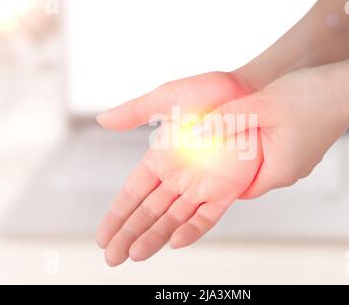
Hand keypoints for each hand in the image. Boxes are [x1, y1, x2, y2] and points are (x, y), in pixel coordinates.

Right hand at [96, 71, 257, 265]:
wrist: (247, 93)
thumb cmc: (208, 92)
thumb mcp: (168, 97)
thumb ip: (136, 111)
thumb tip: (101, 119)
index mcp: (161, 158)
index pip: (133, 193)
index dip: (117, 214)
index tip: (103, 235)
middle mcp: (178, 176)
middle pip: (148, 212)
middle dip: (129, 233)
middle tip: (112, 256)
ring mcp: (201, 185)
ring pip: (173, 218)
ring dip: (154, 237)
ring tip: (136, 255)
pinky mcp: (225, 189)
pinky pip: (206, 215)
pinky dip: (192, 228)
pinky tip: (175, 242)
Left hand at [199, 66, 348, 198]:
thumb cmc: (311, 96)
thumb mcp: (260, 106)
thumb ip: (226, 119)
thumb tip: (197, 132)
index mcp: (279, 171)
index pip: (240, 190)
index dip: (221, 180)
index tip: (205, 166)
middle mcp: (291, 172)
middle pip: (251, 176)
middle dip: (232, 164)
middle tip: (212, 147)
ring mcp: (300, 160)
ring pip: (264, 162)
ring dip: (247, 151)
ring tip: (230, 133)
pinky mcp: (305, 147)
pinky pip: (277, 151)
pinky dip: (263, 143)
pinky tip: (255, 124)